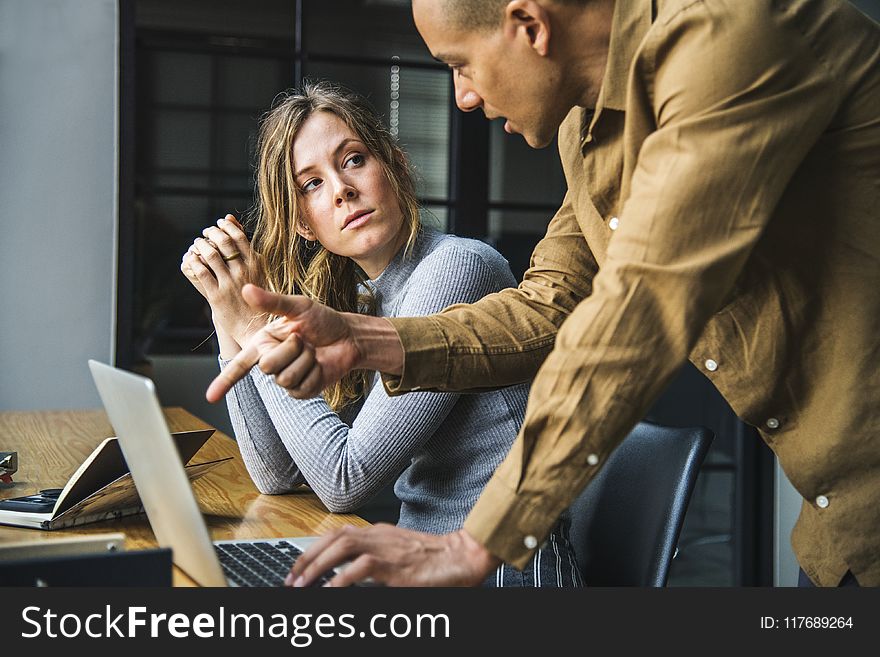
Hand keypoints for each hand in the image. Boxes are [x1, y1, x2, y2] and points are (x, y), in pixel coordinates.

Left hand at [180, 215, 264, 347]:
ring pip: (210, 255)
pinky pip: (201, 272)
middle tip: (206, 232)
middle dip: (212, 232)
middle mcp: (243, 272)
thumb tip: (232, 221)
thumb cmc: (258, 297)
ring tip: (197, 243)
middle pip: (224, 242)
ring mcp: (229, 283)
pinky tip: (192, 258)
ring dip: (200, 245)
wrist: (255, 326)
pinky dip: (194, 261)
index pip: (239, 236)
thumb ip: (247, 248)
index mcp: (256, 264)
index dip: (226, 226)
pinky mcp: (216, 295)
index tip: (219, 223)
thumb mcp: (258, 271)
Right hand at [205, 284, 363, 401]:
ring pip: (286, 378)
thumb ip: (272, 301)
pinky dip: (315, 373)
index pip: (240, 365)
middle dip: (291, 349)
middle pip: (267, 366)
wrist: (348, 336)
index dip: (224, 381)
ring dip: (305, 360)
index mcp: (263, 343)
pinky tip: (319, 365)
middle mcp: (271, 361)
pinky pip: (302, 388)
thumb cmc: (322, 320)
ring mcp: (287, 379)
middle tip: (304, 339)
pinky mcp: (302, 391)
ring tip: (313, 351)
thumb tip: (245, 289)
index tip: (209, 397)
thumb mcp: (299, 306)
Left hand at [284, 525, 500, 586]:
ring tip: (301, 585)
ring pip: (342, 547)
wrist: (464, 557)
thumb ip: (376, 560)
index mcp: (380, 533)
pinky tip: (329, 591)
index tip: (298, 566)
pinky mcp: (395, 566)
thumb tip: (349, 575)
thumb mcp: (401, 555)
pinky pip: (361, 568)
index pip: (338, 533)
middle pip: (334, 537)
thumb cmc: (437, 560)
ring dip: (317, 566)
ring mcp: (387, 548)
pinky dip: (340, 580)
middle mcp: (380, 536)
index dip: (314, 548)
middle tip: (291, 579)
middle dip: (308, 557)